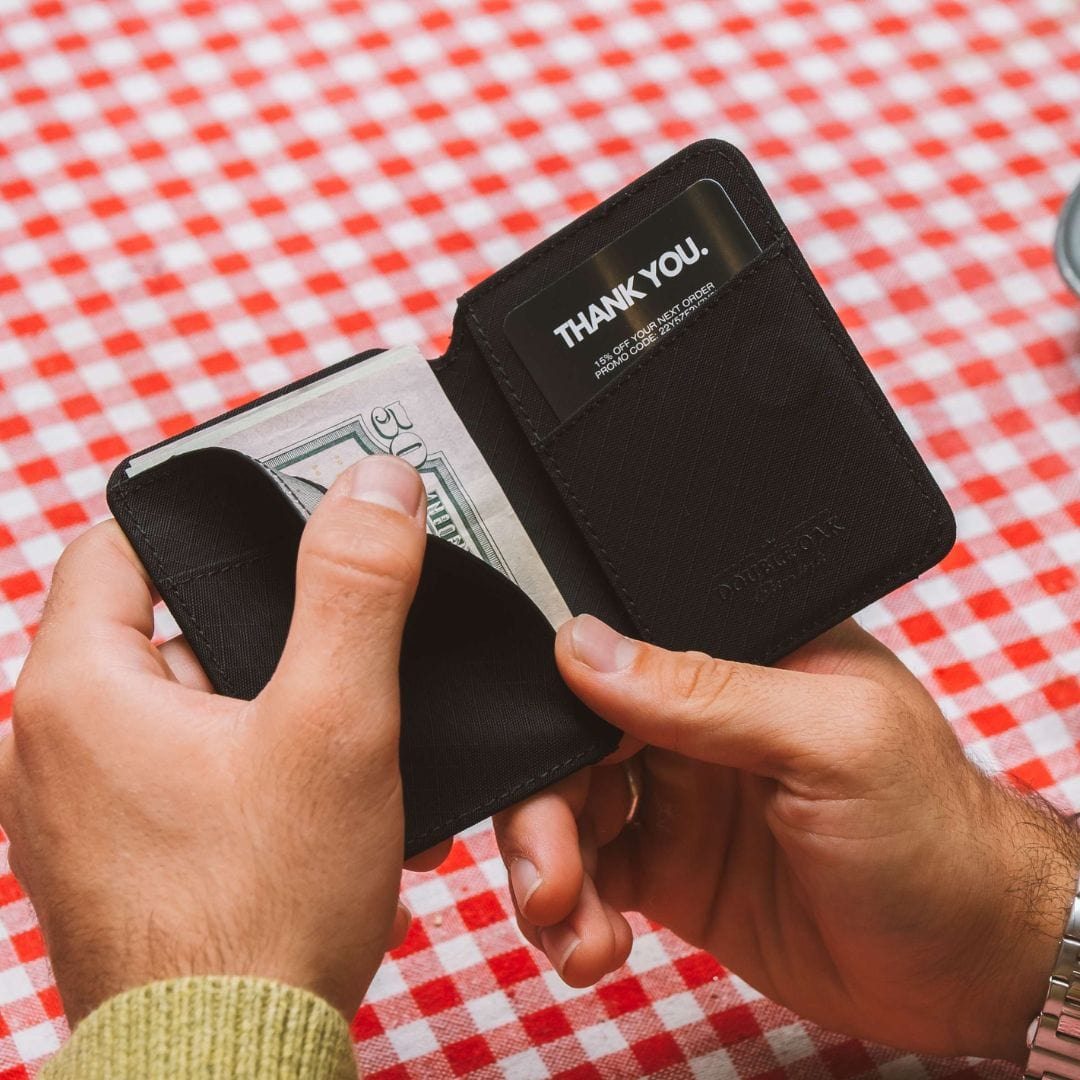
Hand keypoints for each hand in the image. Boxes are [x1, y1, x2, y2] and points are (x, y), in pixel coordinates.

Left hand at [0, 454, 428, 1023]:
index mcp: (76, 690)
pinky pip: (183, 775)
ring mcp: (81, 811)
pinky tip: (315, 803)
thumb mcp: (335, 722)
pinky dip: (245, 769)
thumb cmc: (263, 911)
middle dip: (257, 629)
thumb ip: (357, 590)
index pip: (118, 545)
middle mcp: (53, 747)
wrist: (230, 1073)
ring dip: (262, 707)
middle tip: (333, 642)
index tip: (271, 530)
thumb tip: (376, 486)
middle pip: (163, 627)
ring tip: (338, 735)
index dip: (199, 522)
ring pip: (184, 706)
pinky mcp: (117, 861)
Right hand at [495, 614, 1079, 1061]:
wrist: (968, 965)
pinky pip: (590, 881)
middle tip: (547, 882)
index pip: (614, 658)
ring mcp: (680, 798)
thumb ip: (709, 694)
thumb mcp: (831, 743)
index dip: (558, 706)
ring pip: (568, 817)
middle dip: (542, 815)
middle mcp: (695, 723)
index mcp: (735, 660)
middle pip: (573, 744)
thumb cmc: (932, 833)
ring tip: (574, 932)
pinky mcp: (672, 872)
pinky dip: (572, 916)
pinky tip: (594, 947)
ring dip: (549, 874)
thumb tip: (584, 646)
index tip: (536, 762)